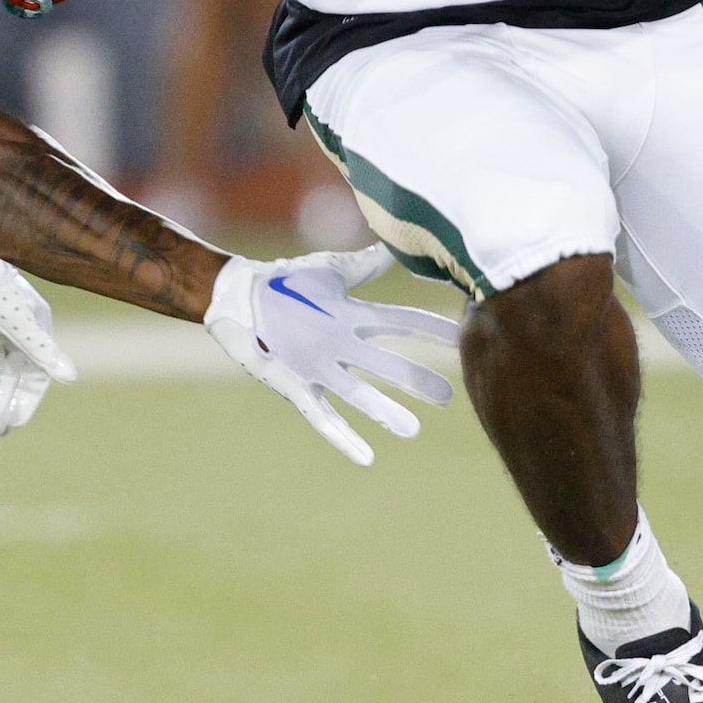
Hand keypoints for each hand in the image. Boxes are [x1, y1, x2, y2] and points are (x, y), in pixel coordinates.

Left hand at [204, 247, 459, 463]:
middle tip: (449, 397)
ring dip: (383, 411)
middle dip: (415, 379)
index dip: (428, 329)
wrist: (239, 297)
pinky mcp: (297, 385)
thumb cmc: (285, 282)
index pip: (398, 322)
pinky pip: (322, 415)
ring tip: (412, 430)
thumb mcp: (328, 270)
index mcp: (351, 318)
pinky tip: (365, 457)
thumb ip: (363, 264)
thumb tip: (397, 245)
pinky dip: (342, 436)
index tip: (463, 336)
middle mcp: (341, 346)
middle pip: (385, 363)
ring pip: (357, 393)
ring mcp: (320, 367)